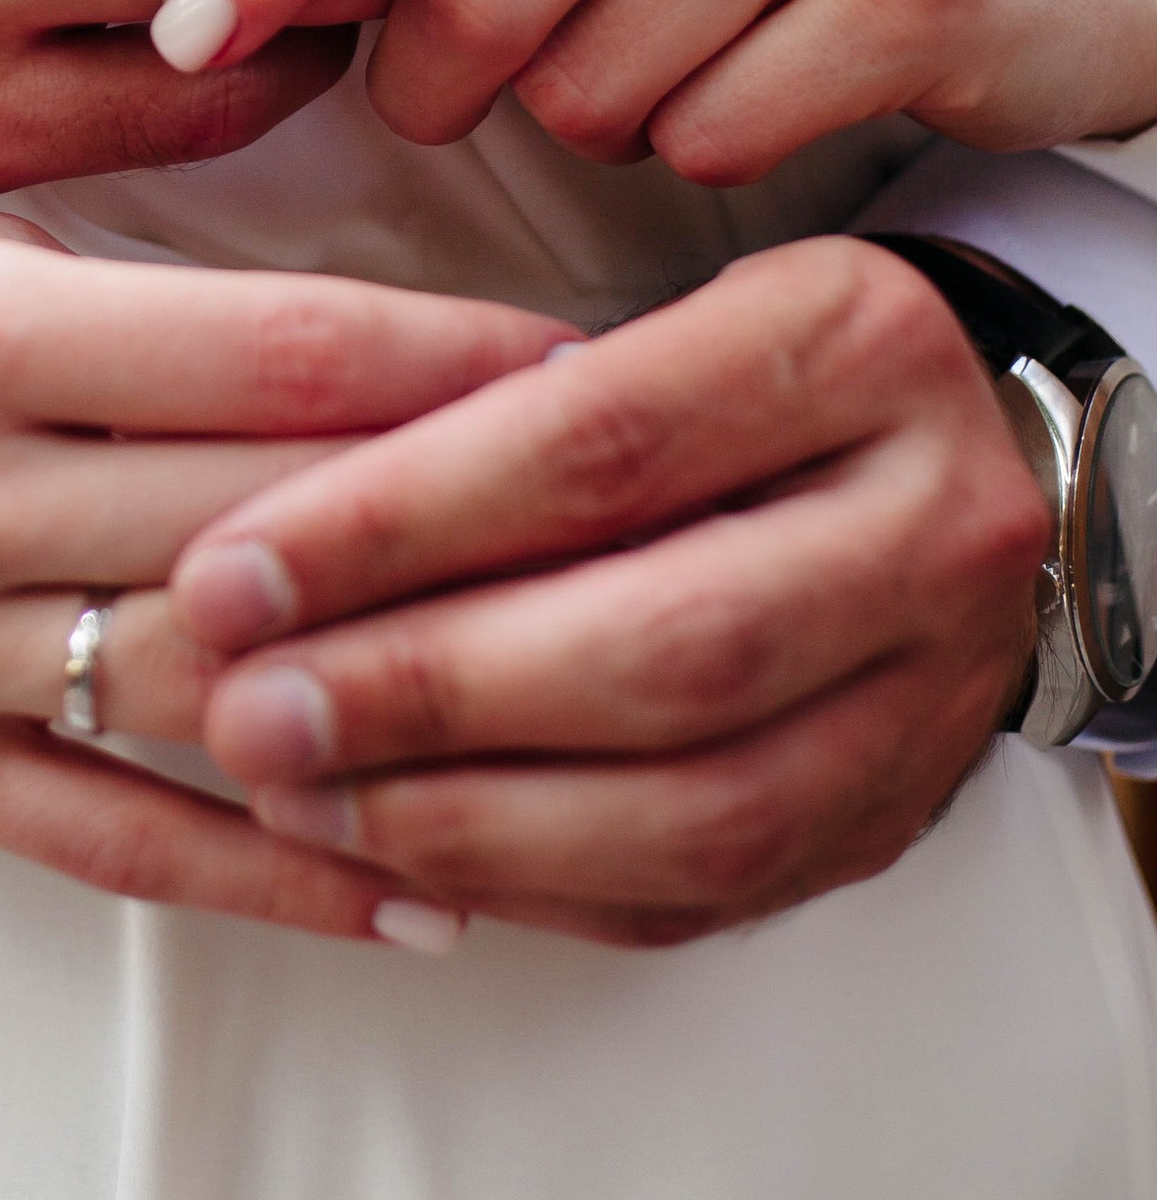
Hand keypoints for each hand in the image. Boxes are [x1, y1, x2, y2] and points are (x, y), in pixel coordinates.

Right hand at [0, 148, 556, 942]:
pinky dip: (266, 872)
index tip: (595, 354)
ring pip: (206, 692)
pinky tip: (416, 890)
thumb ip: (61, 265)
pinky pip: (100, 835)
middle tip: (652, 513)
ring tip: (588, 700)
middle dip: (468, 519)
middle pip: (264, 524)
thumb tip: (297, 315)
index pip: (255, 354)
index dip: (444, 363)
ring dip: (403, 698)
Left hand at [169, 237, 1046, 948]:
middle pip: (661, 642)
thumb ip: (488, 391)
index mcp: (854, 345)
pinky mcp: (894, 818)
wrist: (970, 469)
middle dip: (424, 692)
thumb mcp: (648, 306)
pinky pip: (706, 892)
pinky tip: (399, 859)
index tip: (229, 572)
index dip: (394, 520)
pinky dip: (535, 886)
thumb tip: (262, 529)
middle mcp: (933, 523)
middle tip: (245, 714)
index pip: (599, 444)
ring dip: (468, 819)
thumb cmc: (738, 374)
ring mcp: (937, 693)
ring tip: (297, 799)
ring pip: (699, 803)